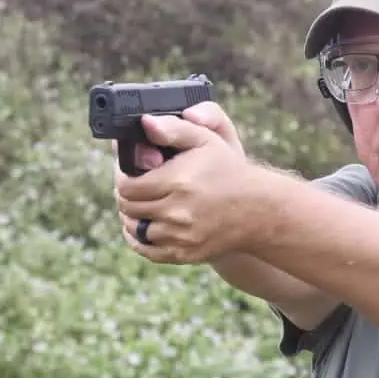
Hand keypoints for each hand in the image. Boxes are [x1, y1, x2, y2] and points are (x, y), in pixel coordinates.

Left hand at [113, 102, 263, 263]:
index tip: (127, 172)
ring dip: (131, 216)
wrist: (256, 210)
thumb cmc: (228, 171)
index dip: (122, 177)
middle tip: (132, 186)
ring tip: (138, 204)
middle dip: (126, 196)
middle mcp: (177, 212)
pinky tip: (142, 226)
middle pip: (128, 208)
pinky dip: (138, 239)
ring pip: (134, 229)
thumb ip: (174, 128)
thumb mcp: (206, 140)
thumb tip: (145, 123)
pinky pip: (147, 250)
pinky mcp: (183, 254)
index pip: (127, 186)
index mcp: (178, 182)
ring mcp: (180, 236)